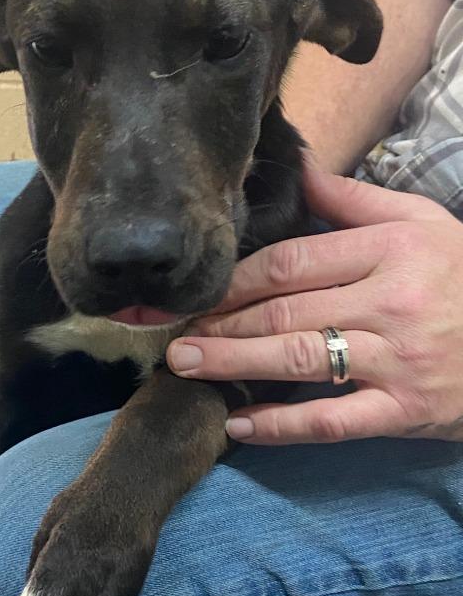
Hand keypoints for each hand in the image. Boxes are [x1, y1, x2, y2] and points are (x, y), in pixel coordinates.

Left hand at [167, 165, 462, 444]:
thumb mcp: (423, 223)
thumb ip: (356, 199)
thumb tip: (296, 169)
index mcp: (391, 249)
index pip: (292, 261)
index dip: (236, 278)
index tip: (198, 287)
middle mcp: (391, 302)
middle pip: (285, 310)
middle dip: (220, 321)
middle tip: (173, 329)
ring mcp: (398, 360)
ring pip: (299, 360)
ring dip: (234, 363)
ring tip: (186, 364)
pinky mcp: (405, 412)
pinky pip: (332, 421)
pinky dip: (281, 426)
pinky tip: (239, 425)